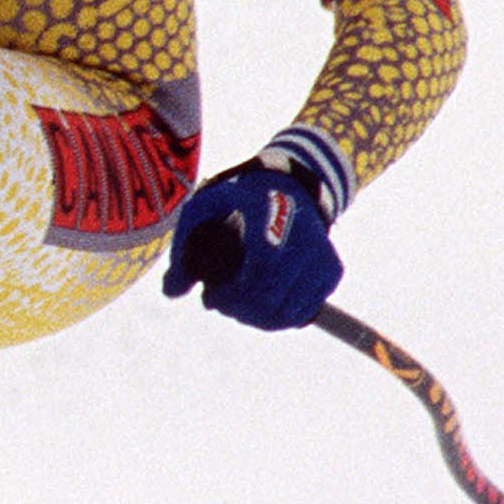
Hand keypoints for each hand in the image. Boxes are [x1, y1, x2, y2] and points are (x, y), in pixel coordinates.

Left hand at [163, 157, 341, 329]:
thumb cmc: (238, 199)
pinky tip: (259, 307)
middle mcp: (303, 238)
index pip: (253, 278)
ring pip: (288, 313)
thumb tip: (171, 293)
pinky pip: (305, 312)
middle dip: (238, 310)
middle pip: (269, 300)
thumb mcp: (204, 208)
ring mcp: (321, 256)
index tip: (210, 297)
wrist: (288, 184)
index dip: (228, 297)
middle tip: (219, 304)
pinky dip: (280, 318)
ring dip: (257, 319)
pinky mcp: (331, 271)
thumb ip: (183, 247)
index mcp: (270, 218)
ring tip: (237, 306)